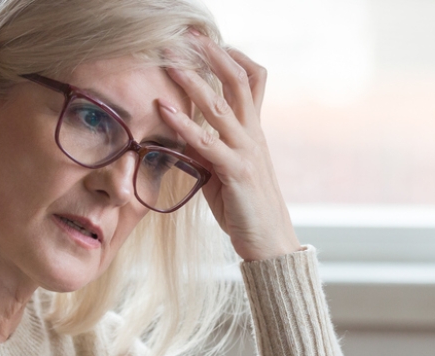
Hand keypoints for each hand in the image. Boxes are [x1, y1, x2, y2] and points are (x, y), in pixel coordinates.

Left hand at [159, 33, 300, 261]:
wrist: (269, 242)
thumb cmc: (244, 208)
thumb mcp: (222, 172)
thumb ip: (206, 149)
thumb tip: (181, 134)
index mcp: (254, 132)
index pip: (252, 81)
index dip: (234, 57)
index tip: (210, 41)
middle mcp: (254, 135)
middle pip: (238, 82)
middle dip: (212, 55)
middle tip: (188, 35)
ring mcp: (247, 151)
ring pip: (221, 106)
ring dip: (193, 81)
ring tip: (170, 63)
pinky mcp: (236, 172)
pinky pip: (207, 142)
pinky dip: (184, 124)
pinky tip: (164, 111)